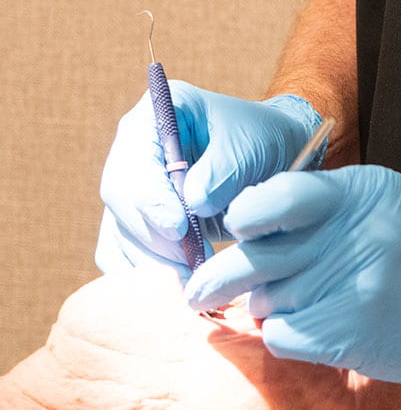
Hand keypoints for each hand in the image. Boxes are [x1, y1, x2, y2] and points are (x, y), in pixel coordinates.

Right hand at [97, 87, 323, 277]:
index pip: (133, 161)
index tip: (178, 229)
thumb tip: (192, 203)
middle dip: (153, 238)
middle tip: (190, 267)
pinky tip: (172, 292)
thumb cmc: (263, 140)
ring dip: (150, 264)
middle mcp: (133, 151)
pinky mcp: (138, 221)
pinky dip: (143, 276)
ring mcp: (132, 188)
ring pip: (120, 232)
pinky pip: (123, 252)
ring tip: (190, 285)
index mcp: (154, 117)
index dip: (150, 199)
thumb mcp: (252, 144)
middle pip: (120, 200)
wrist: (273, 158)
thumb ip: (224, 168)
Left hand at [181, 165, 400, 390]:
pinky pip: (282, 337)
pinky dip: (285, 338)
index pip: (277, 196)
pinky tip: (310, 332)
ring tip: (299, 307)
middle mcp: (355, 234)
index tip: (233, 231)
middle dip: (220, 277)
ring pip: (266, 300)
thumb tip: (240, 224)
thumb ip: (321, 208)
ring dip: (268, 308)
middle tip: (197, 290)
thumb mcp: (383, 207)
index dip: (243, 216)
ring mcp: (355, 285)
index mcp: (360, 194)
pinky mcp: (354, 332)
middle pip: (257, 256)